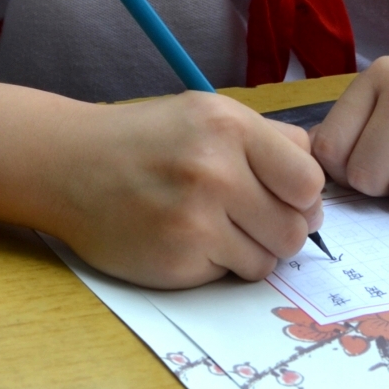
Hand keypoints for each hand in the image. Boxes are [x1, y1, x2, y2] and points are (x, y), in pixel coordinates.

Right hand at [56, 93, 324, 286]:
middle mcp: (215, 170)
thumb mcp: (206, 114)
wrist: (70, 166)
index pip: (309, 180)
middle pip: (297, 227)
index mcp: (229, 125)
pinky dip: (220, 264)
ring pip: (270, 258)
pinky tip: (190, 240)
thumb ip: (266, 140)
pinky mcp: (178, 260)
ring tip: (218, 227)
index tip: (285, 195)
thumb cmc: (146, 139)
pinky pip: (232, 275)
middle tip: (252, 217)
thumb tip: (317, 184)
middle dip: (284, 228)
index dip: (303, 194)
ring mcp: (196, 219)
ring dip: (254, 250)